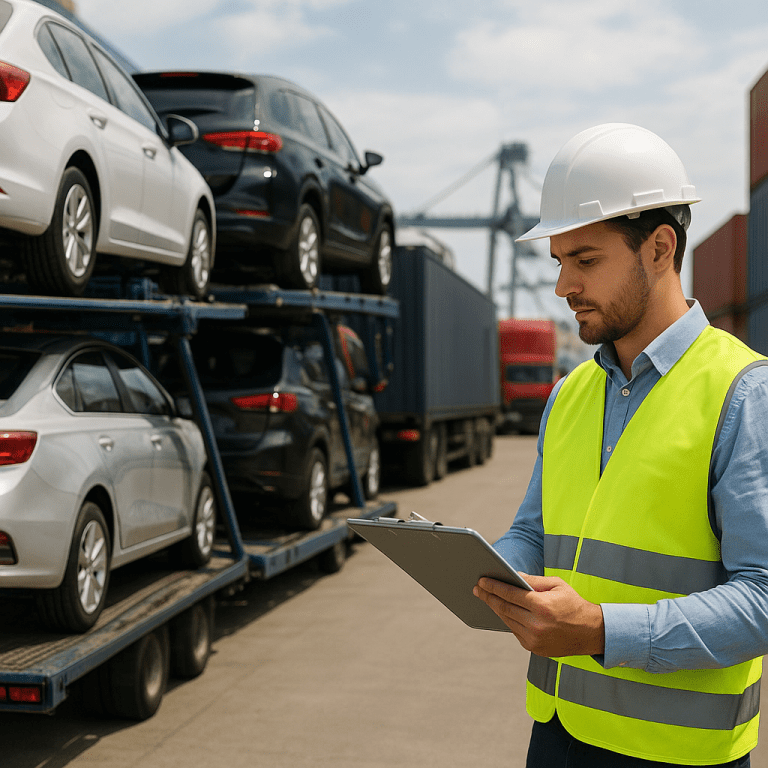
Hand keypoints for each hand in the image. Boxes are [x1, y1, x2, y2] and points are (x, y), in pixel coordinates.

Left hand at [473, 574, 604, 656]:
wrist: (592, 633)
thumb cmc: (574, 604)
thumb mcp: (557, 585)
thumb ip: (534, 580)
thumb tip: (513, 575)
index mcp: (542, 607)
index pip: (510, 594)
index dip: (493, 586)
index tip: (482, 581)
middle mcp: (536, 625)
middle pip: (504, 608)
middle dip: (488, 596)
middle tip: (477, 588)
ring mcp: (534, 639)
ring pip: (507, 620)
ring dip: (495, 608)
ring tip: (485, 597)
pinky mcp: (534, 648)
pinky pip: (515, 631)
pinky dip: (507, 619)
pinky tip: (501, 610)